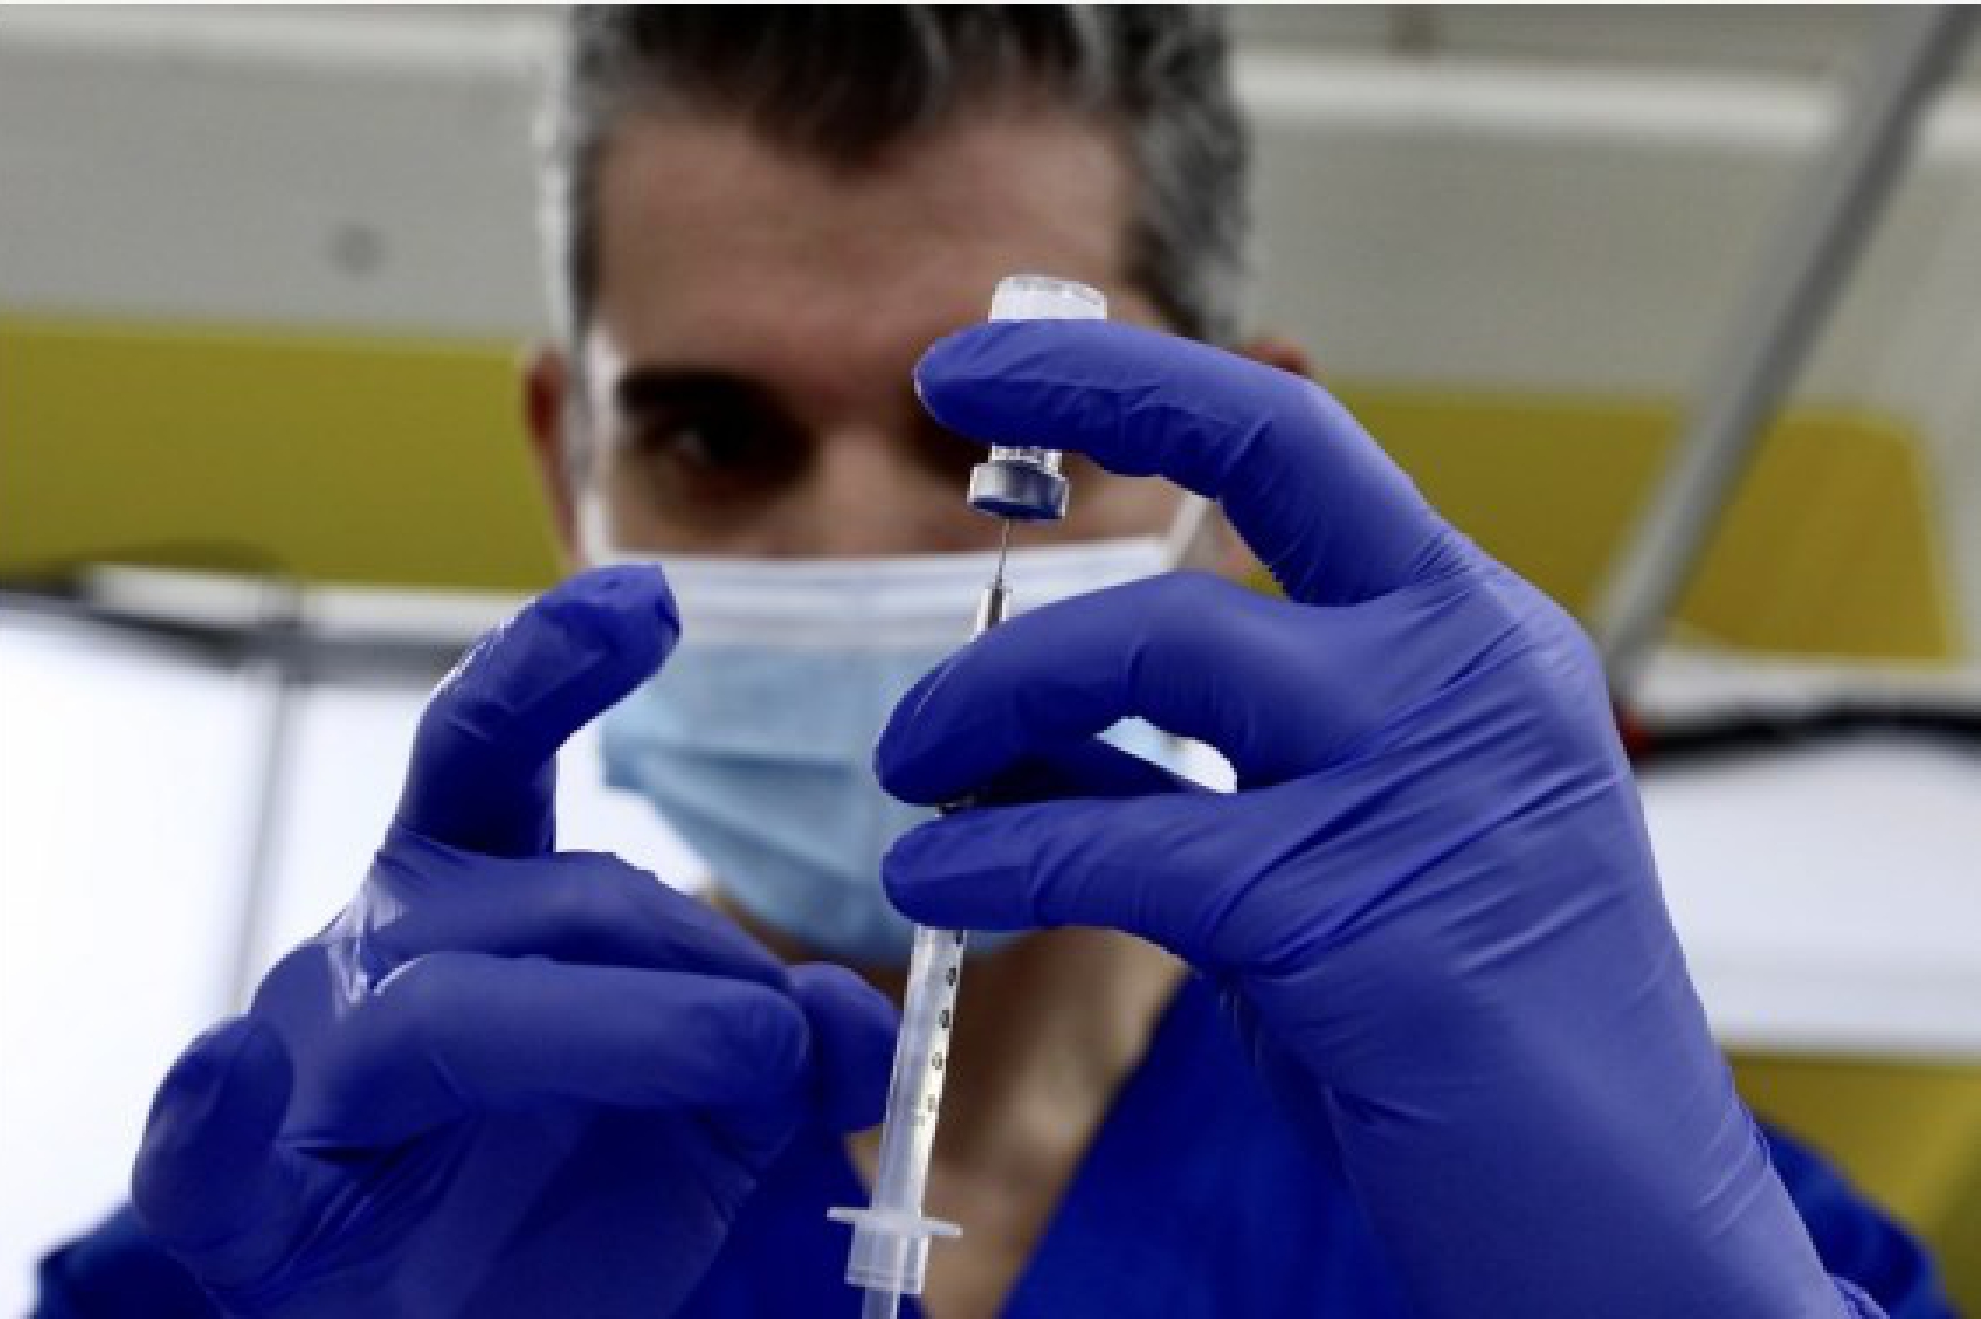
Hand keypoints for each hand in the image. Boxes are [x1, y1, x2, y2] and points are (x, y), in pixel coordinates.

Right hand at [132, 568, 896, 1317]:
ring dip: (616, 1032)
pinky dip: (208, 1117)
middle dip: (692, 955)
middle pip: (543, 897)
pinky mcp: (250, 1203)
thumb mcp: (726, 1114)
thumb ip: (795, 1055)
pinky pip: (203, 1156)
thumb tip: (855, 1023)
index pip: (491, 749)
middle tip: (788, 1042)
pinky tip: (231, 1074)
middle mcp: (386, 953)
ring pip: (447, 1009)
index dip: (554, 663)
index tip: (652, 601)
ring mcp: (313, 1069)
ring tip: (746, 1067)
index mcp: (475, 900)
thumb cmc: (581, 1207)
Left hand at [879, 322, 1860, 1316]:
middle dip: (1088, 393)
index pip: (1299, 443)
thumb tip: (1010, 710)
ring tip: (907, 769)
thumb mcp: (1336, 844)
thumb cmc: (1465, 1032)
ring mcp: (1429, 777)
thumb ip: (1193, 758)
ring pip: (1160, 649)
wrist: (1617, 1220)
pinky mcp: (1359, 914)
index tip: (995, 363)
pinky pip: (1124, 844)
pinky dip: (1001, 859)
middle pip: (1260, 456)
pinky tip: (939, 886)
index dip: (1139, 376)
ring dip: (992, 697)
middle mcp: (1468, 667)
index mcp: (1470, 636)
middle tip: (932, 410)